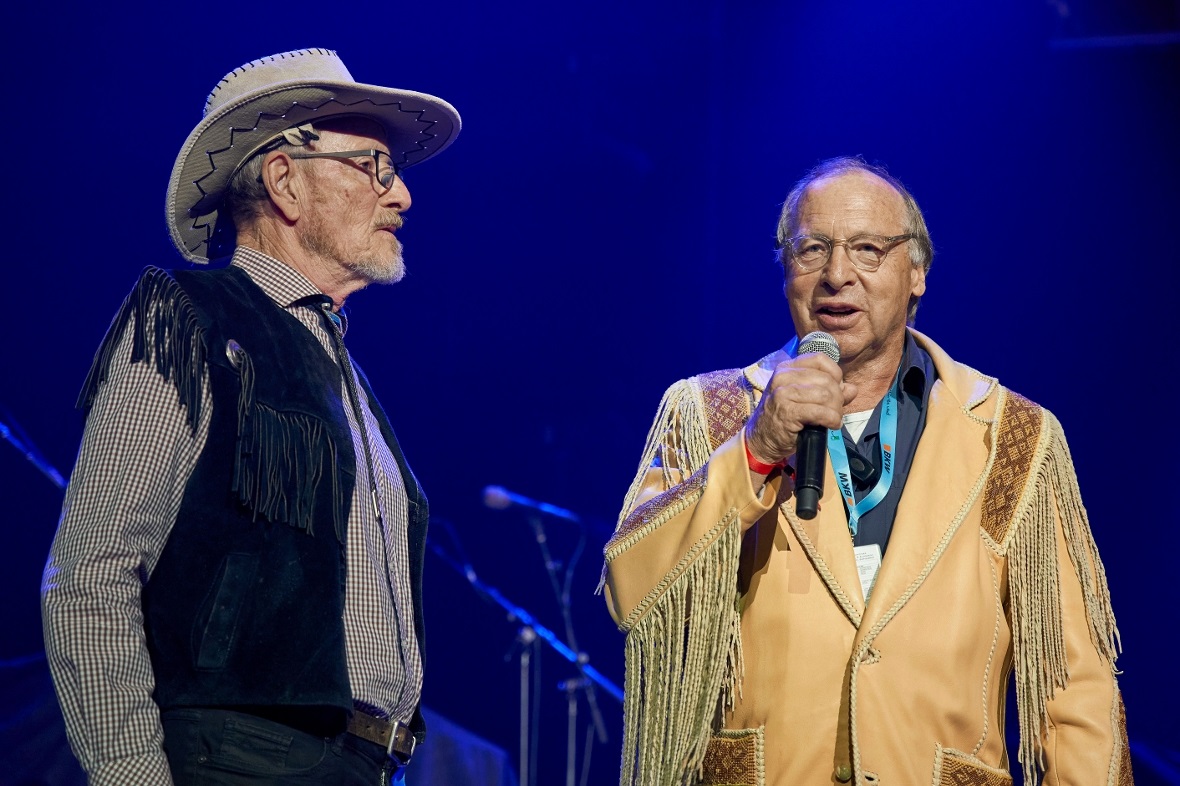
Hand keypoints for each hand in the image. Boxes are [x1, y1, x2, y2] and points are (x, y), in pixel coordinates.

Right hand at [744, 352, 855, 468]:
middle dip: (837, 398)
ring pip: (826, 395)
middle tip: (834, 411)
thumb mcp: (805, 399)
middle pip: (826, 379)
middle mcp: (783, 376)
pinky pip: (821, 412)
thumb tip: (852, 389)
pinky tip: (831, 425)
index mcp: (787, 368)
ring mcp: (783, 393)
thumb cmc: (785, 418)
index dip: (835, 375)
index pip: (820, 359)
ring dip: (836, 410)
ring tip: (831, 419)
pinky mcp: (787, 411)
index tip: (835, 391)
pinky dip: (832, 420)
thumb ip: (830, 392)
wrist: (762, 440)